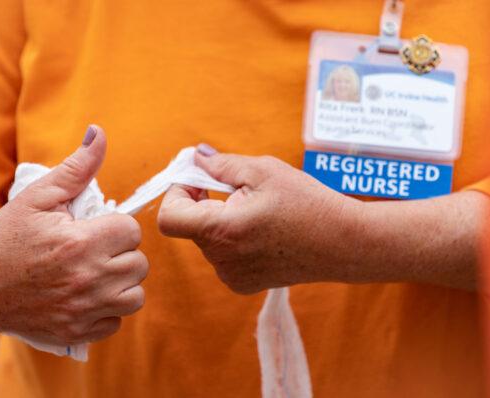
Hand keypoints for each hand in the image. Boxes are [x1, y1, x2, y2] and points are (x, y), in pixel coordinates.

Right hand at [0, 126, 147, 368]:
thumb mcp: (37, 197)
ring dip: (121, 283)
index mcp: (79, 243)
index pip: (132, 231)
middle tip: (95, 249)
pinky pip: (116, 323)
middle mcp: (86, 280)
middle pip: (139, 263)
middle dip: (121, 253)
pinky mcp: (76, 334)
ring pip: (135, 296)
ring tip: (97, 272)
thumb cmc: (3, 239)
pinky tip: (86, 296)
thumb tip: (98, 133)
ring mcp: (82, 312)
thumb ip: (76, 168)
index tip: (96, 228)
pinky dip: (107, 310)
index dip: (116, 226)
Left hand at [158, 145, 361, 293]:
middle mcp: (221, 260)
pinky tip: (262, 231)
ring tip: (258, 211)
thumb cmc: (307, 203)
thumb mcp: (263, 171)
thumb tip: (194, 157)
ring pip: (207, 239)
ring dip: (220, 220)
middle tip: (237, 189)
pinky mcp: (243, 284)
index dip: (177, 193)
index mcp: (221, 231)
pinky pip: (223, 255)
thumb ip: (220, 165)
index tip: (199, 181)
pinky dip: (232, 239)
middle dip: (204, 202)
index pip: (169, 218)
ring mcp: (232, 276)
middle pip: (190, 225)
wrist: (344, 243)